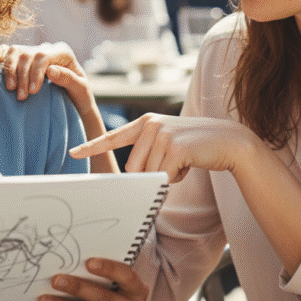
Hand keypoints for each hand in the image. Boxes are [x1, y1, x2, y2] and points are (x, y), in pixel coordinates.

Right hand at [0, 42, 95, 117]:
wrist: (74, 101)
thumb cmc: (79, 96)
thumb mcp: (80, 90)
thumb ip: (68, 79)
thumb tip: (51, 70)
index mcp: (62, 52)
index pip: (43, 56)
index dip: (35, 72)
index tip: (33, 92)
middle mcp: (47, 48)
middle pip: (27, 55)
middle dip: (22, 76)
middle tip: (22, 97)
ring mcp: (34, 52)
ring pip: (15, 52)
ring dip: (10, 70)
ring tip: (10, 89)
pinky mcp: (23, 58)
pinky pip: (7, 51)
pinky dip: (0, 56)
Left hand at [38, 258, 147, 300]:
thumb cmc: (110, 294)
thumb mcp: (114, 285)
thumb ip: (102, 276)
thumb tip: (72, 263)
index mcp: (140, 290)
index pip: (127, 276)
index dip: (108, 269)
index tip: (87, 262)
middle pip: (104, 298)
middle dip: (78, 288)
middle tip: (56, 280)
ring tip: (45, 299)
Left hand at [70, 113, 249, 182]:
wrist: (228, 140)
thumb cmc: (195, 147)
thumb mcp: (167, 143)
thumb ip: (147, 152)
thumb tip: (131, 178)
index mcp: (144, 122)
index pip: (112, 137)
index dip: (91, 146)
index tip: (72, 153)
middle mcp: (150, 125)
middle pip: (132, 167)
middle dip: (149, 175)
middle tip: (172, 164)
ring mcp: (162, 134)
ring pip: (147, 174)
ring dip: (165, 176)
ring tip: (183, 161)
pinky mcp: (175, 148)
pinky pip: (164, 177)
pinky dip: (176, 178)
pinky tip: (189, 164)